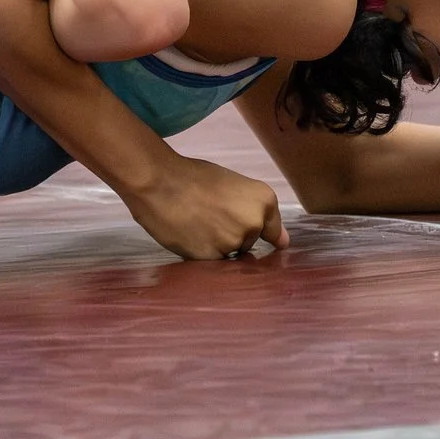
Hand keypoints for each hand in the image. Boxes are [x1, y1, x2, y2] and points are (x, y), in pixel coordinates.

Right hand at [124, 156, 290, 258]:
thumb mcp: (231, 184)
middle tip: (208, 217)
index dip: (257, 233)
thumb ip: (255, 211)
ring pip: (230, 253)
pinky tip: (188, 236)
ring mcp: (233, 243)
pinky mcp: (212, 258)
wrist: (157, 182)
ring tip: (195, 226)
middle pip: (248, 242)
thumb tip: (282, 243)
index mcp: (264, 201)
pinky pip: (211, 263)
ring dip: (216, 245)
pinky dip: (201, 253)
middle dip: (233, 234)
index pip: (273, 233)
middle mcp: (254, 224)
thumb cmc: (192, 176)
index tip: (246, 233)